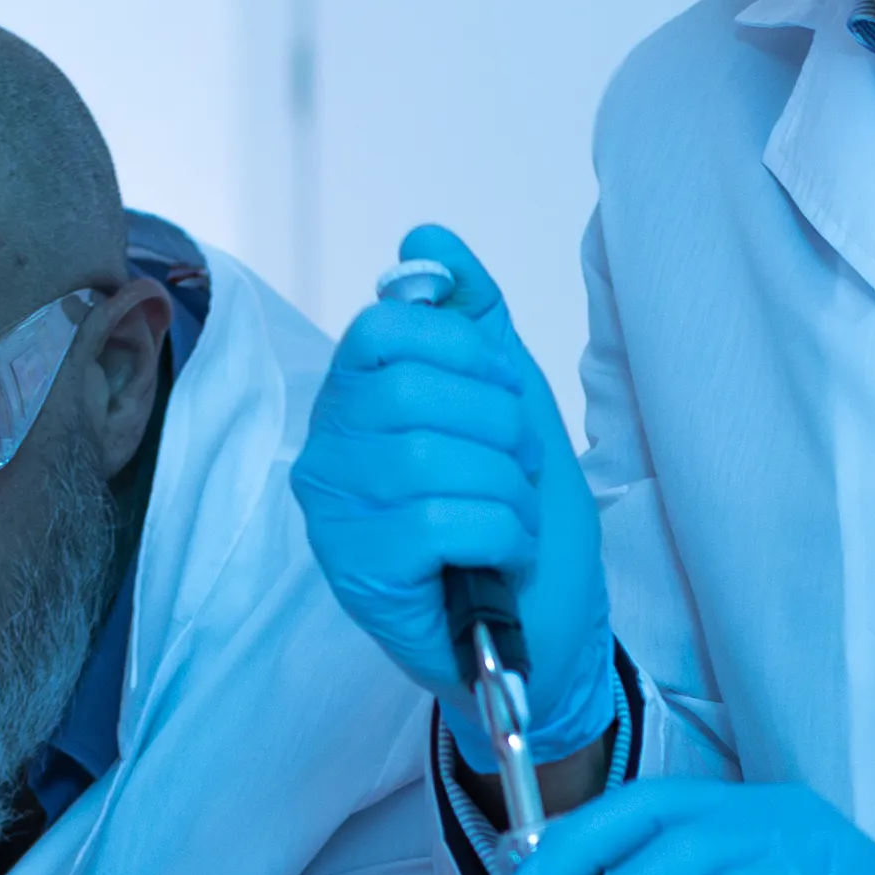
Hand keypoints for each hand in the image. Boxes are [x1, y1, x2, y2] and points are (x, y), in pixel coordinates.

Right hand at [288, 224, 614, 761]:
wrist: (546, 633)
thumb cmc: (519, 517)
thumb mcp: (508, 400)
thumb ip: (470, 317)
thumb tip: (427, 241)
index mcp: (355, 400)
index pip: (385, 328)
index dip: (465, 352)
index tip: (503, 395)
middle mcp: (328, 453)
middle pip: (409, 388)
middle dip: (497, 425)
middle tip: (516, 467)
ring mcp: (336, 517)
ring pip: (431, 457)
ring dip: (505, 487)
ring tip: (512, 516)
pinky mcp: (360, 575)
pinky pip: (439, 521)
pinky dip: (499, 534)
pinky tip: (501, 555)